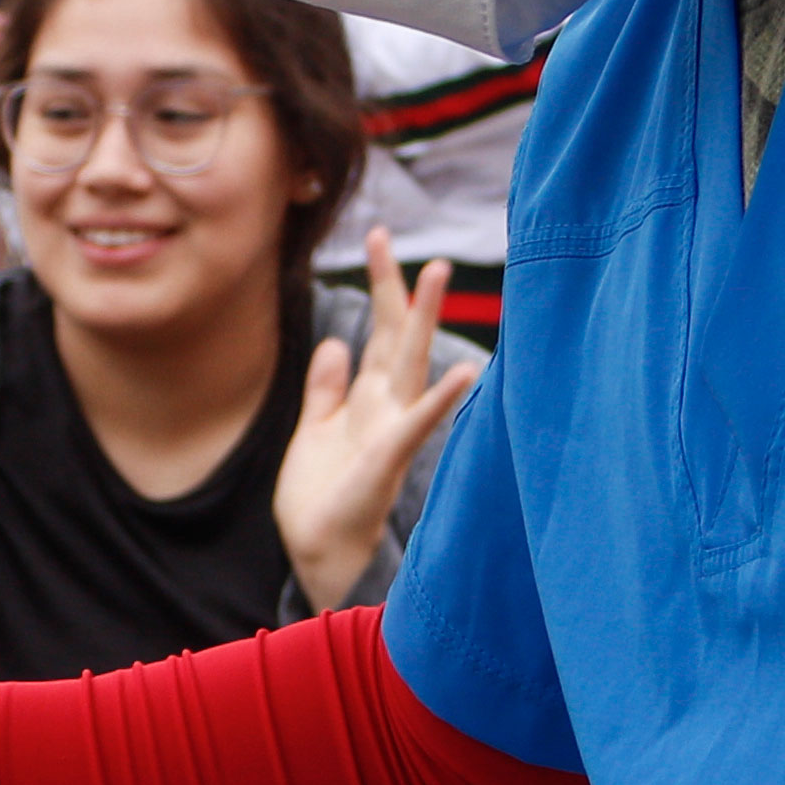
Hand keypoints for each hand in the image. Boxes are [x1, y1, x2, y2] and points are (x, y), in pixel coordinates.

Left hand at [273, 231, 481, 611]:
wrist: (319, 550)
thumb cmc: (322, 497)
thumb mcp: (315, 429)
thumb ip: (326, 387)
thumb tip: (335, 342)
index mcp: (368, 396)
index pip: (377, 328)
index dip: (379, 283)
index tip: (376, 236)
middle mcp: (385, 405)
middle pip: (393, 333)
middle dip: (393, 285)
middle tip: (387, 234)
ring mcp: (391, 427)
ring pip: (410, 362)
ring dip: (422, 319)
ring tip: (436, 273)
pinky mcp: (390, 456)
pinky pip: (421, 422)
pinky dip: (444, 398)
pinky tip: (468, 374)